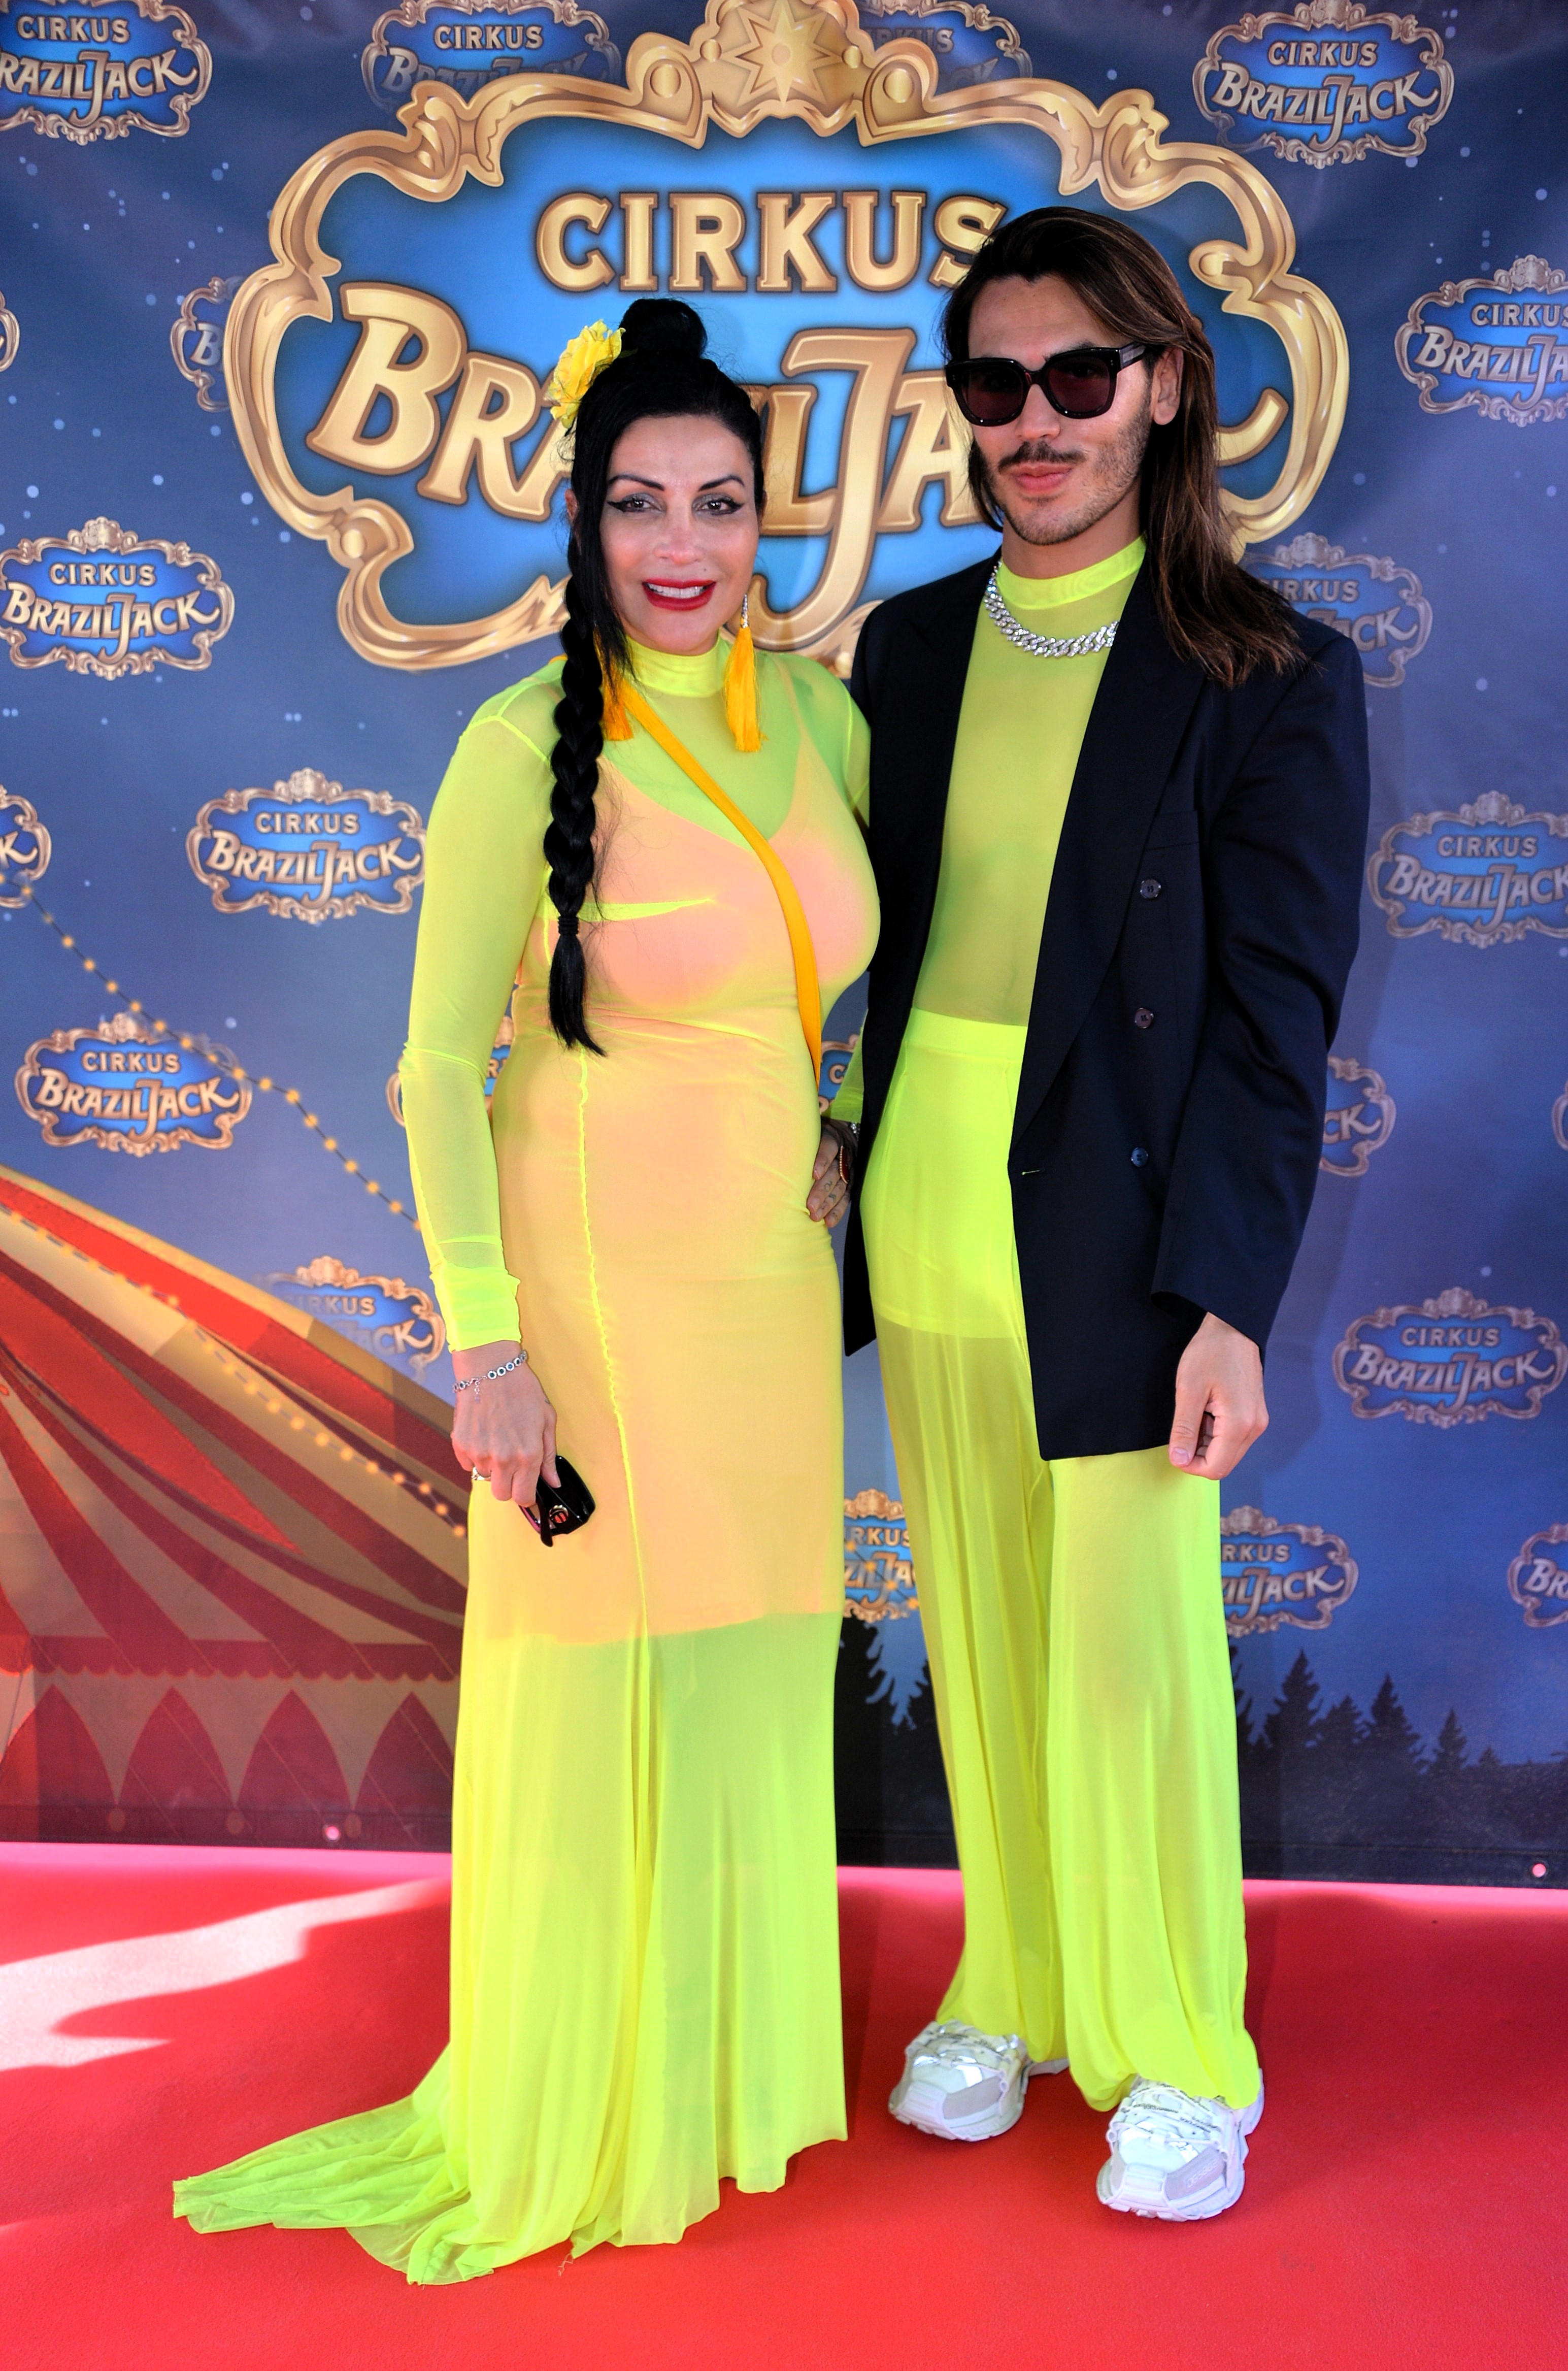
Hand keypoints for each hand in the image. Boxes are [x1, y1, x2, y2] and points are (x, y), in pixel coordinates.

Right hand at [451, 1340, 559, 1506]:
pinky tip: (484, 1434)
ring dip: (492, 1466)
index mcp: (527, 1455)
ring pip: (485, 1477)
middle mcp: (502, 1459)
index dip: (527, 1496)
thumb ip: (549, 1456)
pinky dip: (476, 1455)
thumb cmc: (521, 1389)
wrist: (489, 1367)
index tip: (527, 1490)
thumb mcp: (546, 1420)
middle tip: (513, 1466)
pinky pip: (468, 1463)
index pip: (524, 1497)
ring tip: (498, 1439)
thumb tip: (553, 1482)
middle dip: (508, 1485)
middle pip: (502, 1495)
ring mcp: (479, 1453)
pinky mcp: (460, 1445)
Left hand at [808, 1117, 854, 1226]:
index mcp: (834, 1135)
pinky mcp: (852, 1180)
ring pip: (841, 1187)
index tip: (813, 1173)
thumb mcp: (813, 1122)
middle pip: (834, 1172)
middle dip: (822, 1190)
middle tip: (809, 1205)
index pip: (830, 1147)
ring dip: (828, 1203)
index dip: (822, 1159)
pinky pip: (847, 1197)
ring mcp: (851, 1168)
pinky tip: (829, 1222)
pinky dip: (838, 1210)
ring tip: (815, 1216)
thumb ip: (804, 1124)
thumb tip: (786, 1121)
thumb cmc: (819, 1129)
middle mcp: (845, 1153)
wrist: (845, 1129)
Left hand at [1168, 1313, 1267, 1479]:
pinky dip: (1215, 1435)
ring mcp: (1257, 1422)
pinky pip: (1234, 1438)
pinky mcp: (1255, 1415)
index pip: (1215, 1468)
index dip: (1190, 1466)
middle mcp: (1254, 1428)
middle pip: (1224, 1464)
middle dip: (1198, 1456)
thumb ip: (1184, 1429)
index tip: (1175, 1448)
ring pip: (1228, 1453)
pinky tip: (1205, 1412)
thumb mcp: (1188, 1391)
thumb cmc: (1210, 1353)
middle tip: (1182, 1430)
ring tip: (1194, 1415)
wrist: (1233, 1328)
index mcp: (1239, 1425)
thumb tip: (1178, 1460)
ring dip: (1206, 1445)